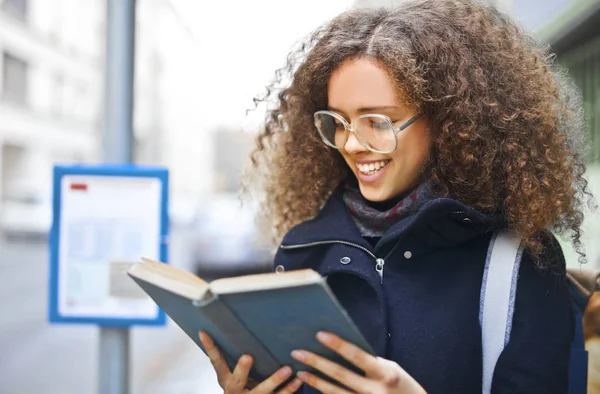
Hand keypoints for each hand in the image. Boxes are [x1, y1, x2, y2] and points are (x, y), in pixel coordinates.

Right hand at [199, 331, 302, 393]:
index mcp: (225, 379)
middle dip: (242, 369)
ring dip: (274, 380)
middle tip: (248, 356)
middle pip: (237, 379)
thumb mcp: (231, 374)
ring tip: (287, 369)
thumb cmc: (241, 386)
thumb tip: (227, 322)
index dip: (209, 347)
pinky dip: (289, 389)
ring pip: (262, 391)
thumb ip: (232, 356)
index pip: (216, 361)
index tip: (204, 332)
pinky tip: (298, 379)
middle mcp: (235, 390)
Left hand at [291, 331, 425, 393]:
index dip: (337, 344)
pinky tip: (313, 386)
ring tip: (300, 371)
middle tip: (297, 352)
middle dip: (317, 362)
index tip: (319, 334)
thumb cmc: (402, 385)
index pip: (356, 356)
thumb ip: (370, 363)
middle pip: (340, 374)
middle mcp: (375, 390)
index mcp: (385, 373)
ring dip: (315, 381)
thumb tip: (343, 351)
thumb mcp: (391, 369)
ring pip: (335, 392)